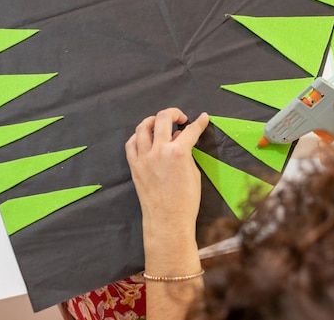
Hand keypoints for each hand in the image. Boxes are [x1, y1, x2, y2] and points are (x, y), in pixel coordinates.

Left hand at [125, 108, 208, 255]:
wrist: (168, 221)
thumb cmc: (185, 201)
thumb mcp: (193, 173)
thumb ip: (187, 153)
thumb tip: (181, 141)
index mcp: (179, 152)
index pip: (191, 130)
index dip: (200, 122)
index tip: (203, 118)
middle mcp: (159, 151)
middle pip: (163, 118)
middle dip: (174, 113)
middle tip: (180, 118)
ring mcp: (144, 158)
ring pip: (143, 127)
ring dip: (154, 121)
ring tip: (161, 123)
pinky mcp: (134, 166)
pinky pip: (131, 144)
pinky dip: (138, 136)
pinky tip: (145, 138)